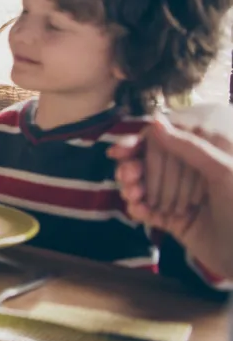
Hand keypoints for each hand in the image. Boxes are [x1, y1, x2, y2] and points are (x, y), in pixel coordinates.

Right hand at [109, 120, 232, 276]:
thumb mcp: (224, 172)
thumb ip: (190, 146)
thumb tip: (155, 121)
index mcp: (208, 152)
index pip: (166, 138)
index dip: (140, 141)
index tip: (119, 151)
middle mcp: (192, 171)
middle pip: (150, 161)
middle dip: (134, 167)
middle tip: (127, 177)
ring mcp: (181, 195)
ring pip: (145, 184)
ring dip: (132, 186)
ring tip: (131, 194)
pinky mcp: (174, 219)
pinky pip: (148, 210)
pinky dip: (138, 208)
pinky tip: (137, 209)